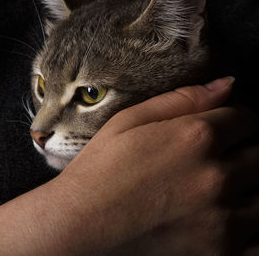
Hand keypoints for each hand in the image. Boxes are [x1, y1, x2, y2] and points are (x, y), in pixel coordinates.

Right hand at [0, 77, 258, 255]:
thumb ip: (181, 100)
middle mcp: (217, 176)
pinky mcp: (219, 251)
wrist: (81, 222)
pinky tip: (225, 216)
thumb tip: (227, 84)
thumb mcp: (128, 121)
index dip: (237, 121)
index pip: (248, 119)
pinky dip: (250, 225)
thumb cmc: (99, 170)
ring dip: (250, 187)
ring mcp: (222, 219)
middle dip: (246, 151)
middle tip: (220, 158)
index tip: (226, 128)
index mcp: (197, 137)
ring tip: (220, 188)